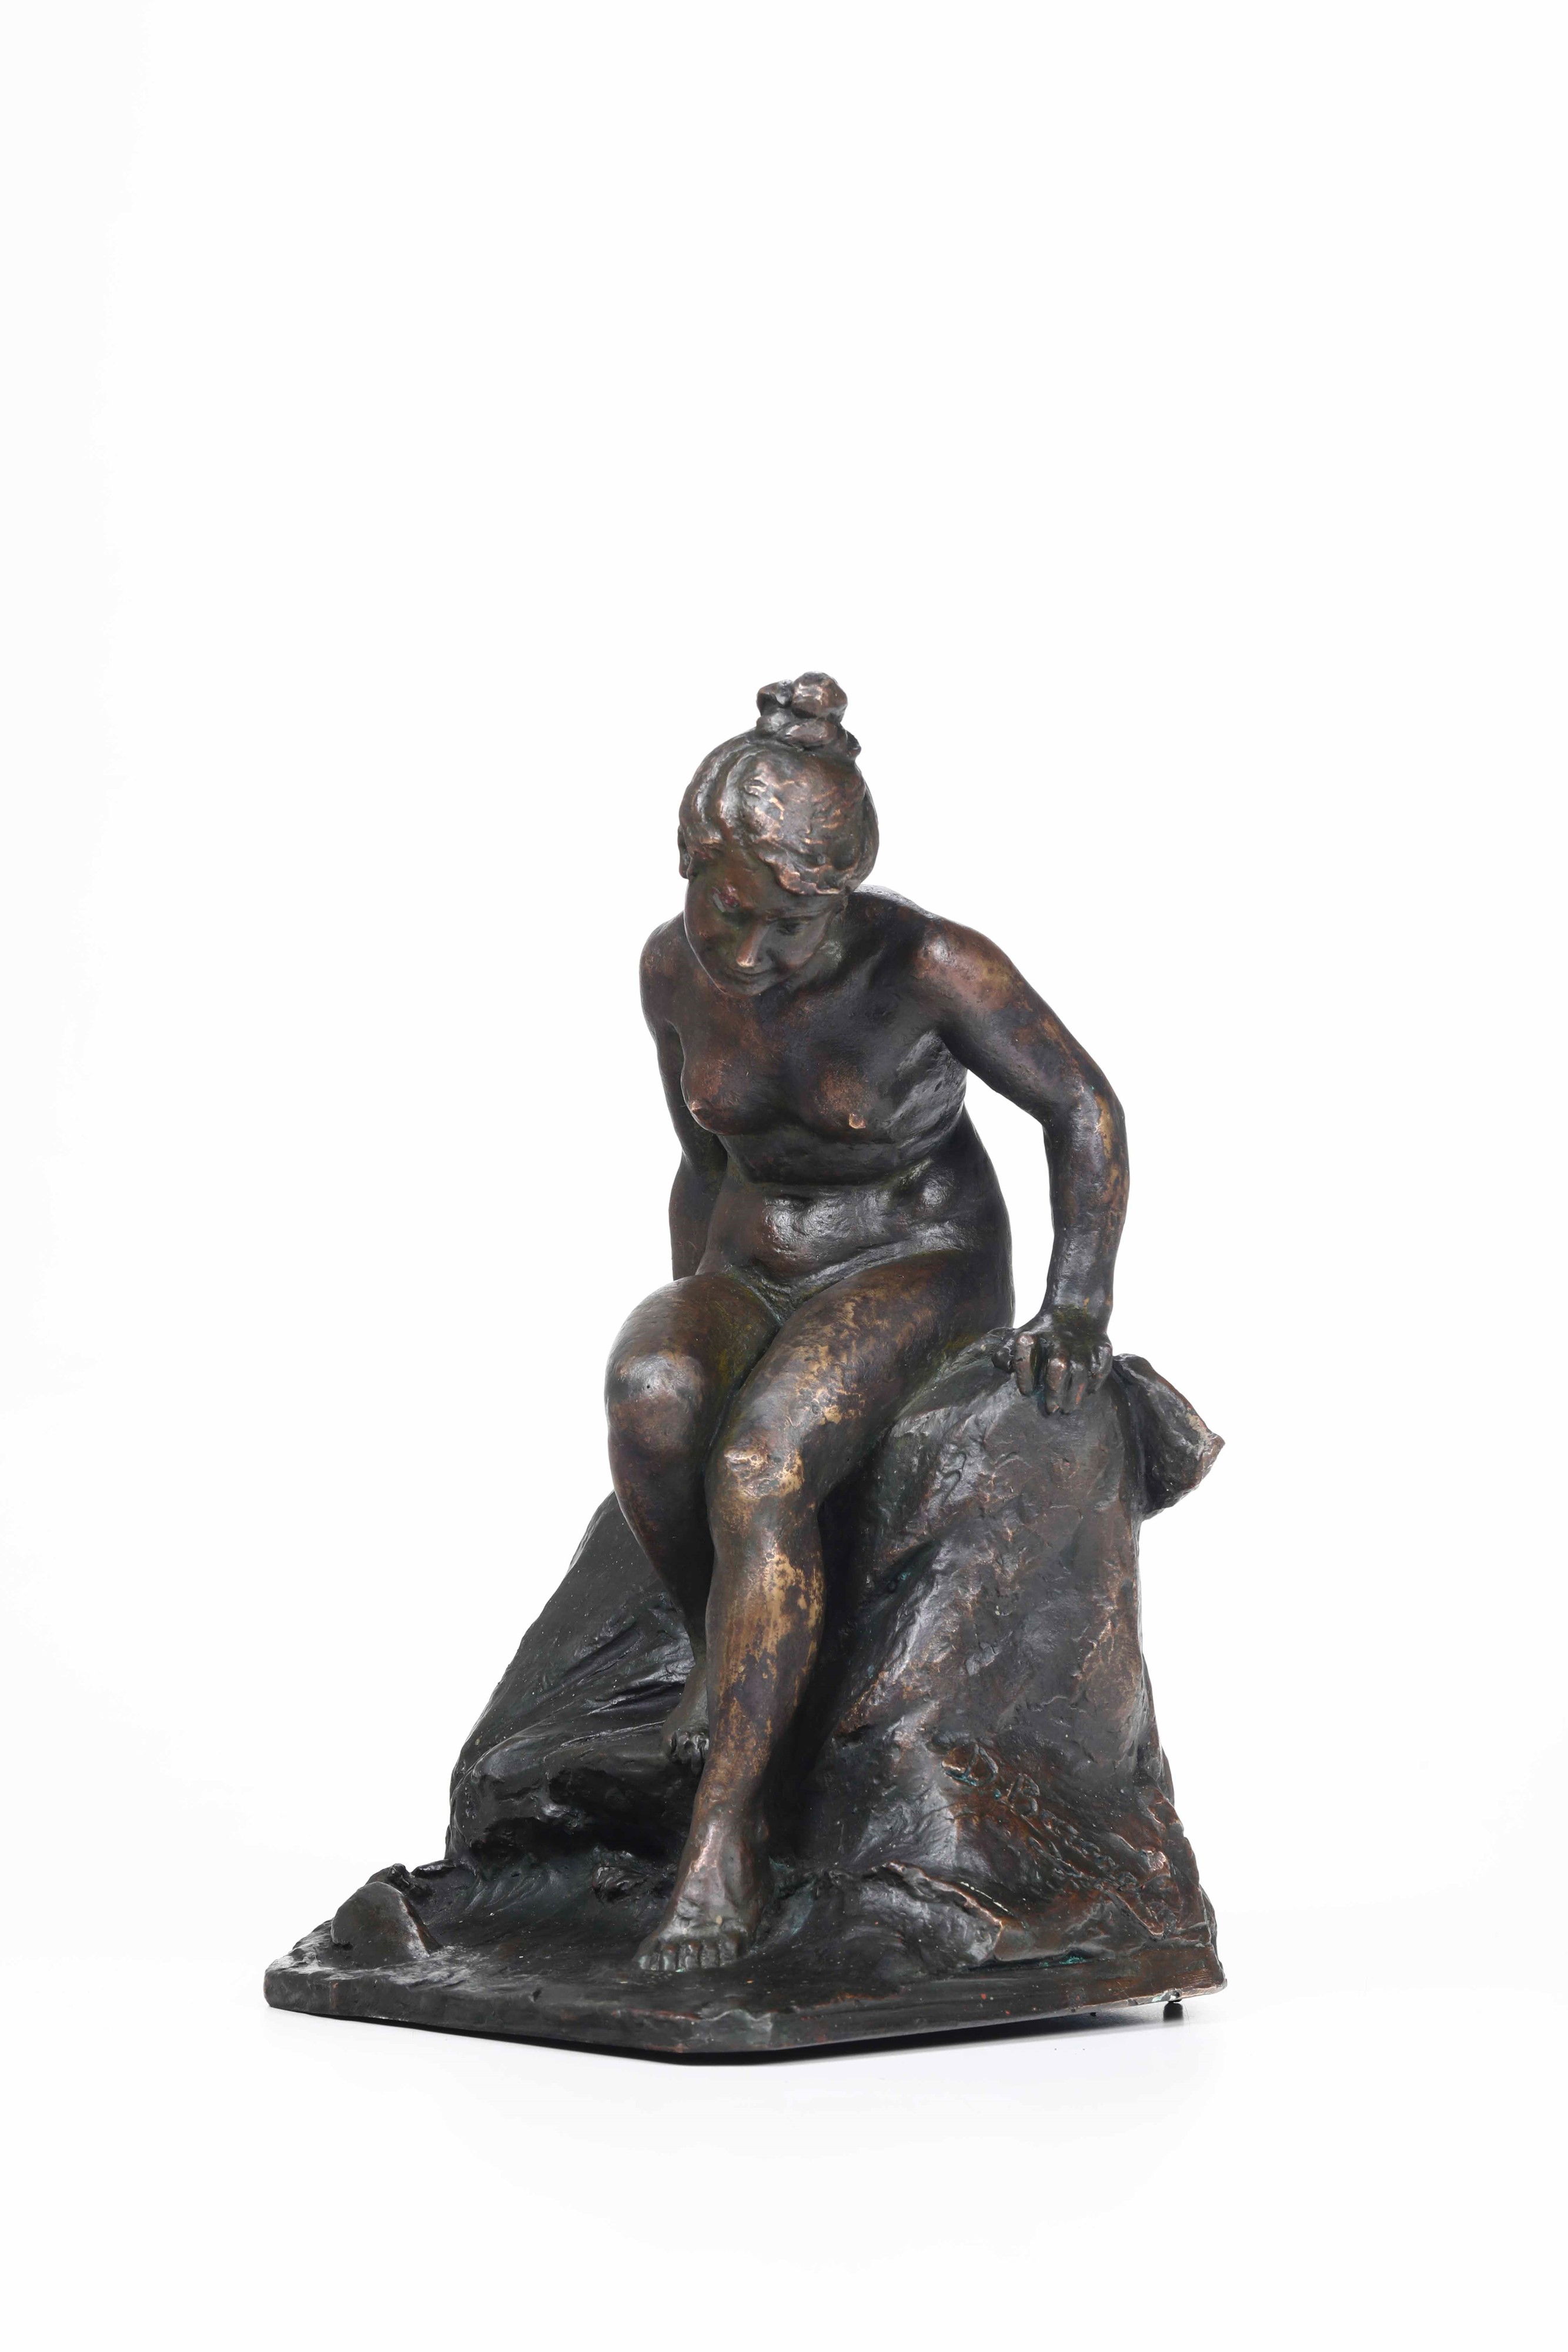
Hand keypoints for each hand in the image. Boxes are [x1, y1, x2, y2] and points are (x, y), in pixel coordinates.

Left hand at [992, 1305, 1111, 1413]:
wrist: (1075, 1308)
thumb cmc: (1043, 1331)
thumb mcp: (1020, 1335)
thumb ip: (1004, 1353)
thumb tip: (1005, 1368)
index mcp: (1037, 1337)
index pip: (1027, 1356)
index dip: (1025, 1375)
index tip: (1026, 1392)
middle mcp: (1061, 1341)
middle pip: (1058, 1367)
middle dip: (1054, 1390)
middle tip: (1051, 1408)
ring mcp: (1083, 1345)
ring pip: (1082, 1373)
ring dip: (1075, 1394)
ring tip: (1068, 1408)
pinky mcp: (1102, 1347)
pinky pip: (1101, 1368)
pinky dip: (1096, 1381)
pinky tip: (1089, 1390)